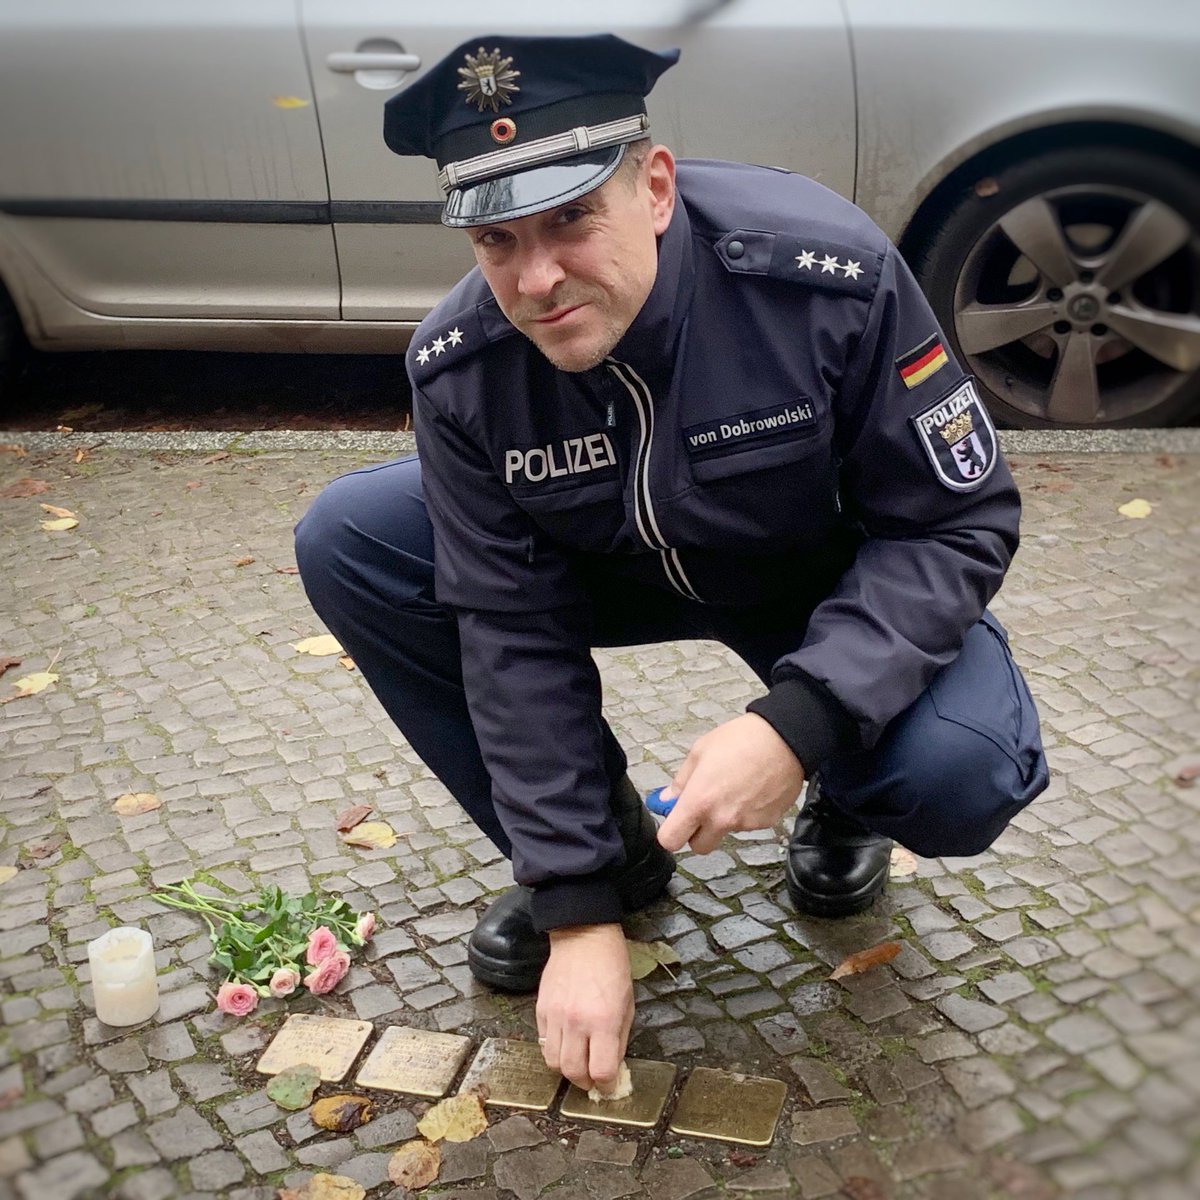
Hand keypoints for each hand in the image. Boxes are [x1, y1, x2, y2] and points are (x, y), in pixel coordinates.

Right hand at [536, 923, 632, 1093]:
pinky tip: (565, 1042)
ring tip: (577, 1062)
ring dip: (566, 1069)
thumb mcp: (627, 1003)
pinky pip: (543, 1042)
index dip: (606, 1085)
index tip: (609, 1085)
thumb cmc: (612, 967)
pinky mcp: (541, 1009)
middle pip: (573, 1072)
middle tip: (591, 1080)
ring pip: (553, 1062)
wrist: (584, 937)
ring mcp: (555, 1016)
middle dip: (584, 1082)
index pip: (601, 1071)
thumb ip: (619, 1039)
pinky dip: (553, 1049)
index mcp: (604, 1021)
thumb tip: (612, 1067)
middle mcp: (577, 1022)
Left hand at [656, 713, 804, 853]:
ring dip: (723, 820)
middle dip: (696, 833)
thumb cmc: (742, 740)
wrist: (786, 739)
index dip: (670, 833)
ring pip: (725, 833)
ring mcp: (745, 824)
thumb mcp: (700, 751)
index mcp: (699, 801)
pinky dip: (746, 814)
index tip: (673, 822)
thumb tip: (666, 800)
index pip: (671, 840)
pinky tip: (751, 790)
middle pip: (699, 846)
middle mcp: (721, 819)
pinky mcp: (765, 823)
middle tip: (702, 808)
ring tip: (734, 788)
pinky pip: (747, 826)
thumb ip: (680, 782)